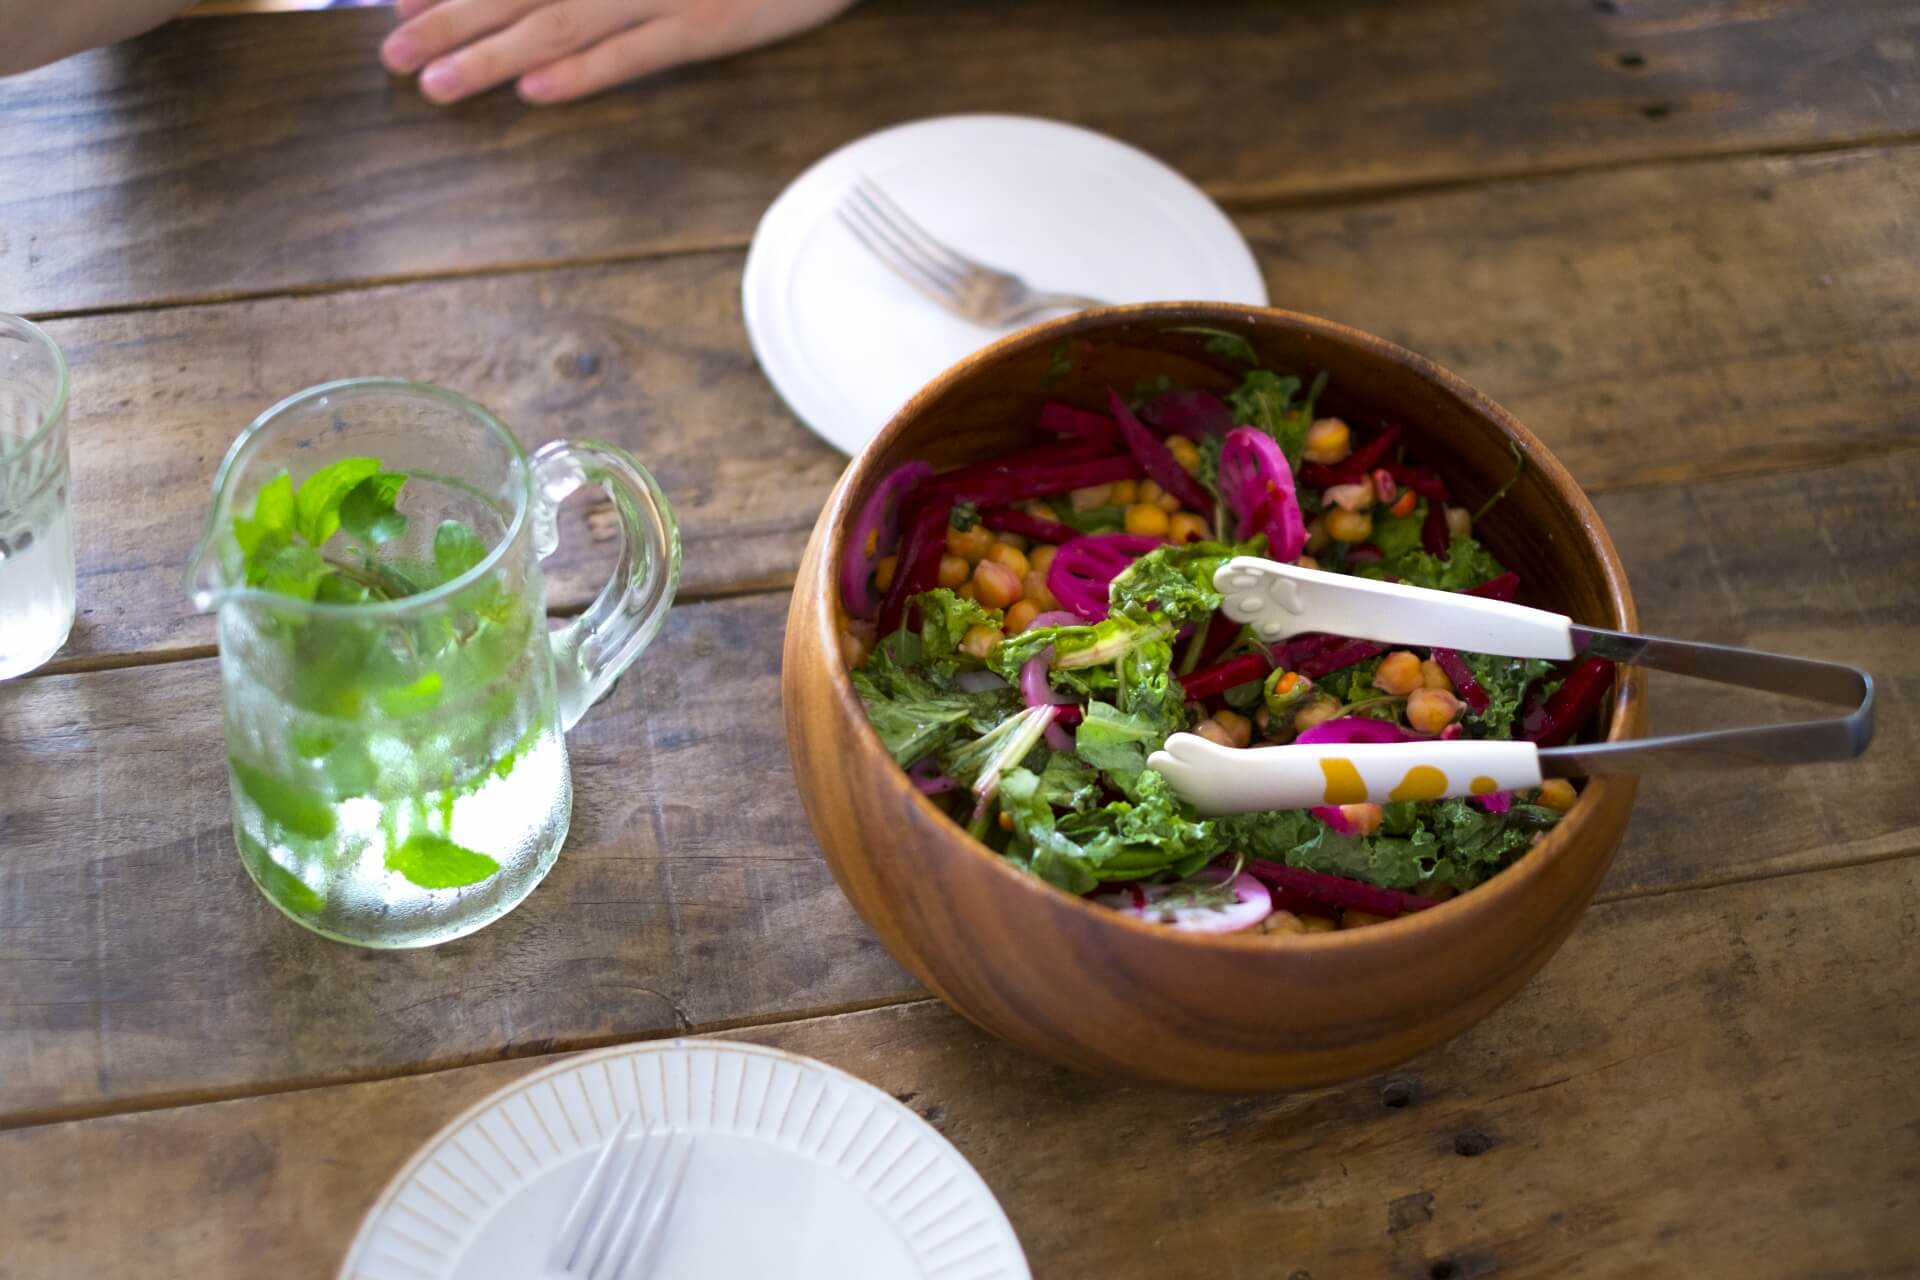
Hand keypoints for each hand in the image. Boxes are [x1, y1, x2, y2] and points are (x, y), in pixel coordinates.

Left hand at [381, 0, 858, 104]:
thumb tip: (547, 4)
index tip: (398, 3)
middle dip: (450, 21)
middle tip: (391, 57)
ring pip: (564, 21)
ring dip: (494, 54)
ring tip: (437, 87)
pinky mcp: (712, 23)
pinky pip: (640, 51)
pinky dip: (587, 71)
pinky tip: (537, 91)